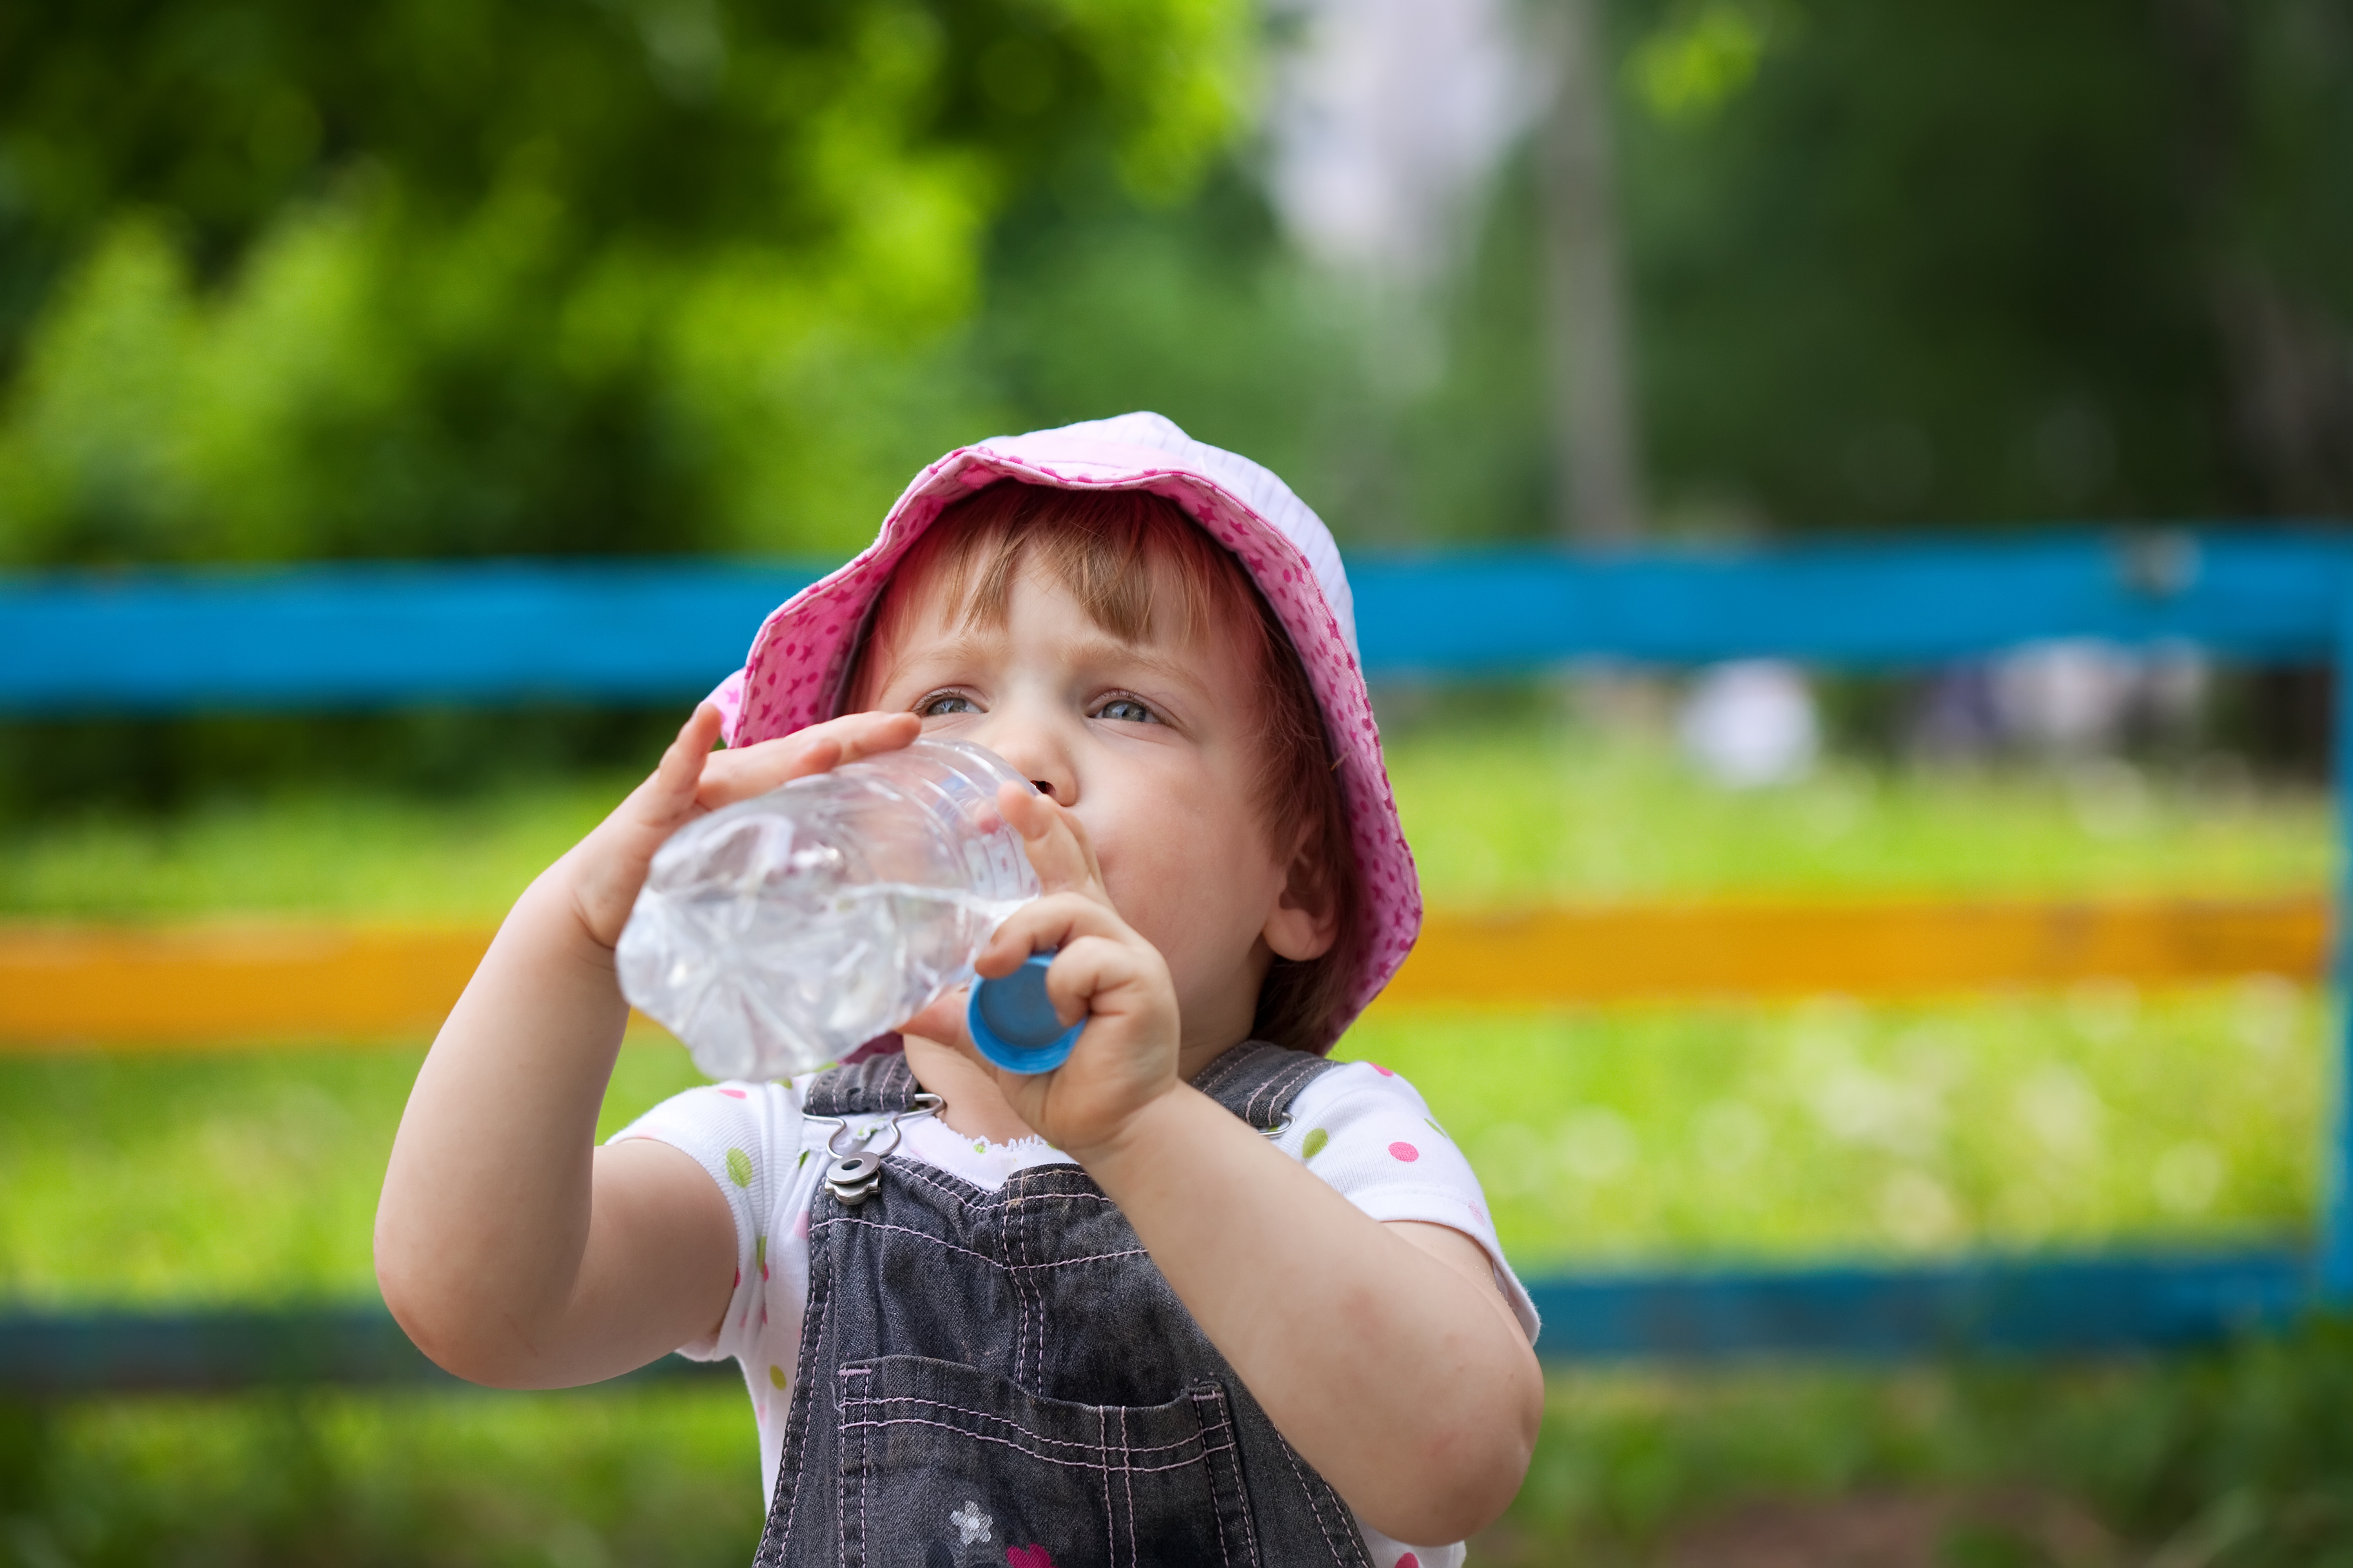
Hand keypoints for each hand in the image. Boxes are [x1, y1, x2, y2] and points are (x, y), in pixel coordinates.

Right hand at [560, 703, 920, 949]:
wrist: (600, 910)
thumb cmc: (680, 886)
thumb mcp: (747, 876)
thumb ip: (792, 869)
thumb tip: (850, 878)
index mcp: (761, 792)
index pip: (823, 761)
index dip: (868, 744)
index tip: (918, 734)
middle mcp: (732, 779)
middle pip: (801, 753)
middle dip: (854, 738)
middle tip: (907, 726)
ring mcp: (691, 788)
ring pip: (751, 768)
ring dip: (791, 756)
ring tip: (833, 747)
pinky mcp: (650, 810)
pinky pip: (672, 774)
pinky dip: (688, 747)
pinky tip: (705, 719)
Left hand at [902, 783, 1182, 1158]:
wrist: (1116, 1133)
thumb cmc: (1064, 1083)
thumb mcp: (998, 1044)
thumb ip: (961, 1017)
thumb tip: (901, 1006)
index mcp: (1077, 943)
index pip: (1064, 868)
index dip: (1042, 829)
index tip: (1010, 795)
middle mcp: (1108, 937)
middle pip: (1076, 862)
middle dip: (1041, 826)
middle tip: (1007, 797)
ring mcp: (1128, 954)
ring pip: (1069, 908)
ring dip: (1020, 935)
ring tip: (992, 970)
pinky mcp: (1140, 978)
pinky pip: (1085, 957)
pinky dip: (1058, 986)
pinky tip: (1062, 1019)